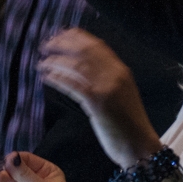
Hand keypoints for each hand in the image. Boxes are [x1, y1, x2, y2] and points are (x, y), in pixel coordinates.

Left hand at [38, 28, 162, 168]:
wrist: (140, 147)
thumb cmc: (130, 126)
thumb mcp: (122, 95)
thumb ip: (108, 81)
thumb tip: (86, 71)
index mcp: (122, 70)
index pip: (98, 45)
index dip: (77, 37)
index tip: (61, 34)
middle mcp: (115, 74)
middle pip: (85, 51)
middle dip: (63, 44)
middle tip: (46, 44)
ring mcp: (107, 87)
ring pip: (77, 66)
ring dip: (56, 61)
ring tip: (42, 62)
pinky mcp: (97, 102)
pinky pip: (73, 84)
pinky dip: (58, 78)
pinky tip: (47, 77)